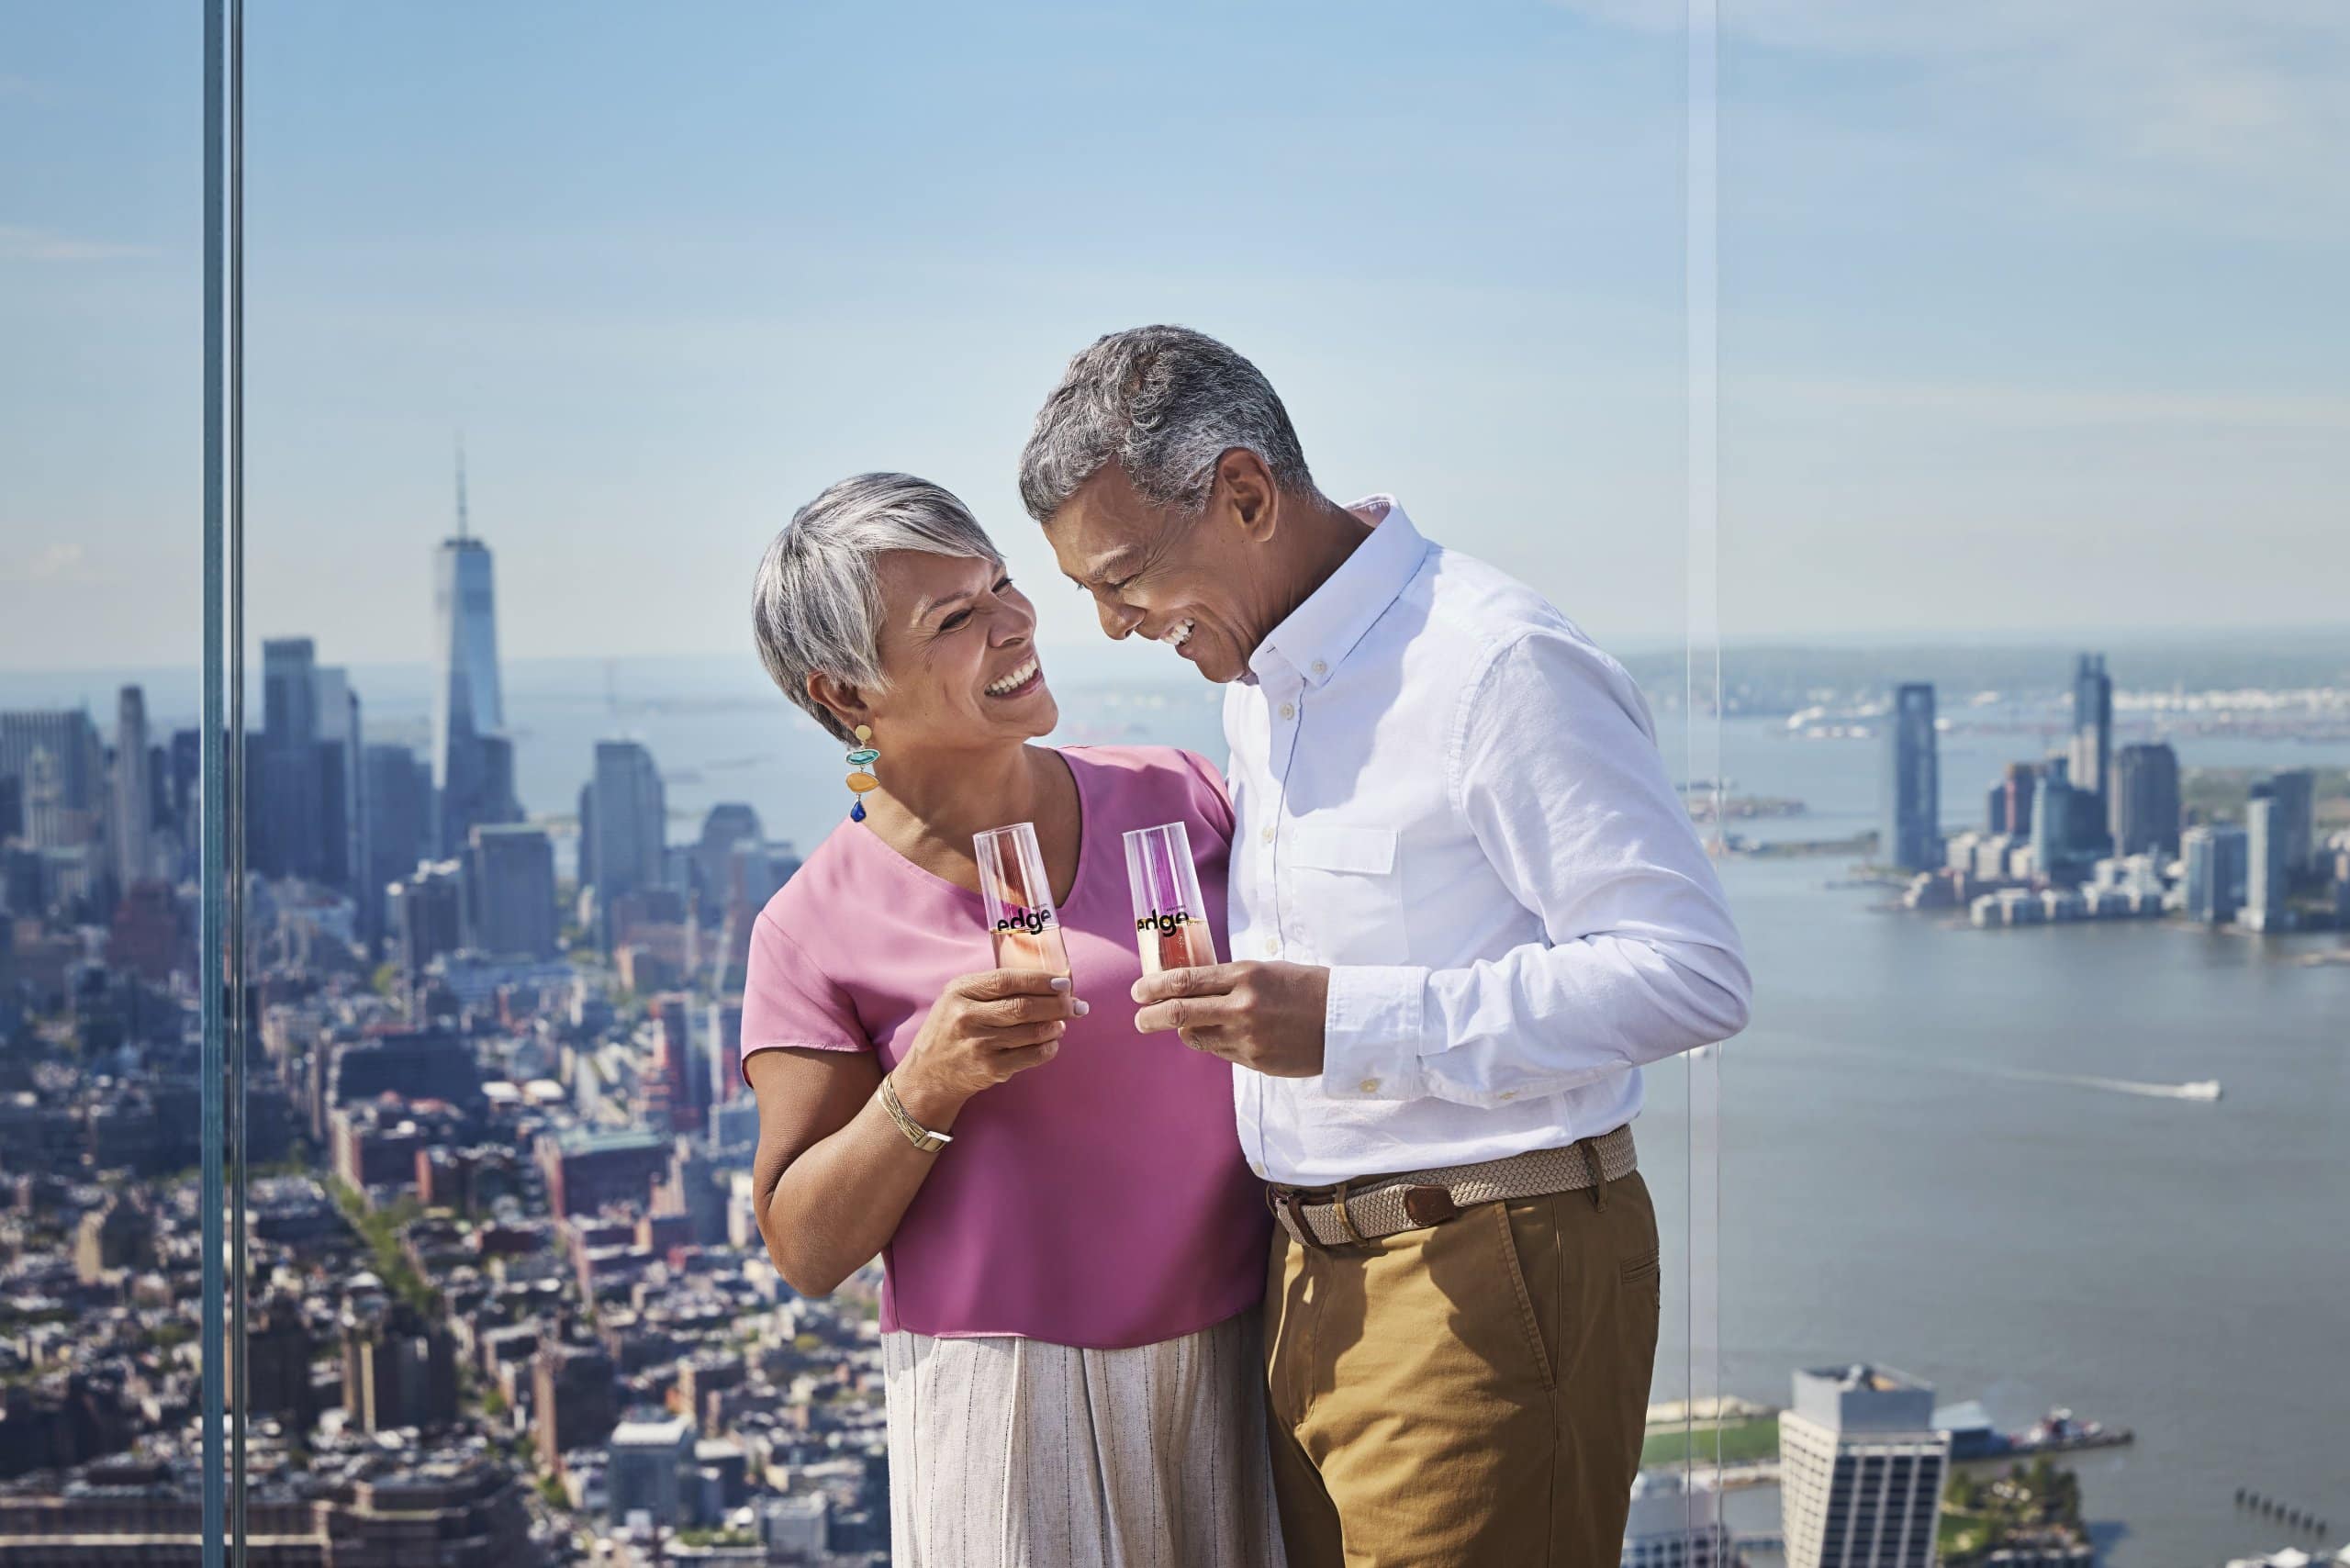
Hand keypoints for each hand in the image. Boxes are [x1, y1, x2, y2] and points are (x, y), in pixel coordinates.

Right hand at [895, 969, 1083, 1126]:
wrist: (927, 1074)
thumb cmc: (951, 1029)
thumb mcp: (959, 998)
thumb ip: (994, 987)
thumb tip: (1048, 984)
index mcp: (960, 991)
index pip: (1008, 980)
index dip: (1041, 980)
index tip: (1064, 983)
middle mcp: (966, 1016)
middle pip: (1024, 1006)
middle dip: (1057, 1004)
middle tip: (1075, 1004)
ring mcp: (978, 1044)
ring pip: (1031, 1031)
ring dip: (1055, 1026)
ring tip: (1063, 1023)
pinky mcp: (988, 1068)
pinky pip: (1030, 1056)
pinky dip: (1048, 1049)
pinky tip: (1052, 1043)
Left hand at [1130, 962, 1327, 1077]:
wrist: (1345, 1020)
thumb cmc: (1306, 987)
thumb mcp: (1267, 971)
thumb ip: (1229, 980)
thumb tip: (1190, 987)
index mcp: (1245, 975)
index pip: (1184, 981)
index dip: (1153, 987)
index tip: (1138, 991)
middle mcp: (1242, 1006)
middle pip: (1178, 1013)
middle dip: (1150, 1017)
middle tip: (1139, 1018)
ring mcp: (1247, 1037)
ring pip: (1195, 1037)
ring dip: (1185, 1031)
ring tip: (1188, 1024)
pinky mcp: (1255, 1061)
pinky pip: (1220, 1052)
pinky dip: (1214, 1043)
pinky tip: (1226, 1034)